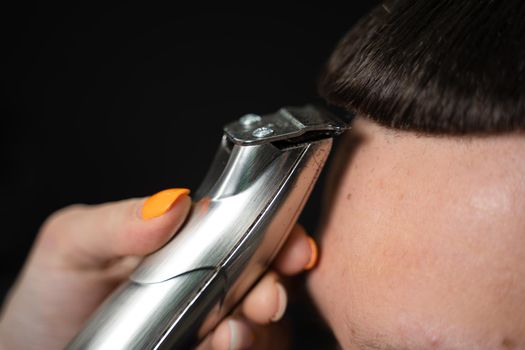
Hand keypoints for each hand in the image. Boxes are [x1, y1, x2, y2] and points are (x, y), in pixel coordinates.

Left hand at [0, 188, 316, 349]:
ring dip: (254, 328)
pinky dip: (237, 349)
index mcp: (186, 242)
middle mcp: (207, 281)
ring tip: (231, 333)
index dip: (278, 236)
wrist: (41, 347)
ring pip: (256, 323)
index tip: (291, 247)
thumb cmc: (57, 292)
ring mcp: (209, 322)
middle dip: (275, 287)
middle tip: (266, 298)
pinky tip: (220, 347)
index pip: (246, 230)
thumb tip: (172, 203)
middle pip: (262, 279)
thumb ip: (115, 223)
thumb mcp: (72, 245)